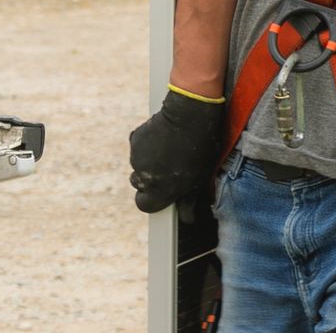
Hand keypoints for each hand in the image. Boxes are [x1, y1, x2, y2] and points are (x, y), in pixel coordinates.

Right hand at [129, 89, 224, 214]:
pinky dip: (146, 144)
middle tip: (169, 168)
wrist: (191, 115)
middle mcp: (143, 178)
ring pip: (139, 164)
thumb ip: (188, 201)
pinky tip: (163, 136)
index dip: (152, 199)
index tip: (161, 192)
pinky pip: (138, 147)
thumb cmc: (201, 149)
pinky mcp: (134, 139)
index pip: (144, 205)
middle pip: (139, 185)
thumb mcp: (199, 179)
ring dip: (149, 160)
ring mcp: (136, 158)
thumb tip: (188, 220)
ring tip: (169, 148)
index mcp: (158, 192)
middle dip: (150, 179)